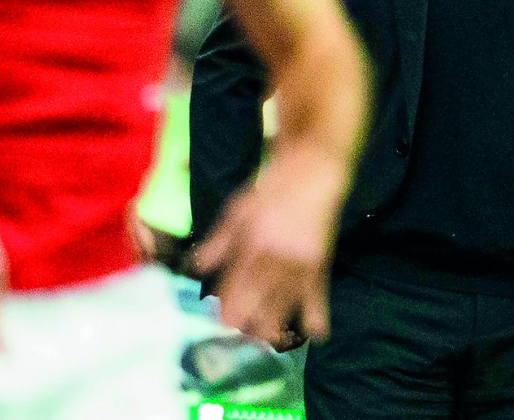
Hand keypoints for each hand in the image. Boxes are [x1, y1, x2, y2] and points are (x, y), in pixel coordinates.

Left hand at [191, 145, 344, 349]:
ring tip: (264, 337)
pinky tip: (314, 334)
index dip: (223, 312)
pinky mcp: (319, 268)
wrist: (311, 175)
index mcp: (249, 247)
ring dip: (272, 329)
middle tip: (237, 333)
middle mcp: (273, 263)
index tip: (216, 321)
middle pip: (255, 310)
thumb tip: (194, 268)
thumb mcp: (236, 211)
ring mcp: (298, 268)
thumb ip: (217, 242)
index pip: (232, 291)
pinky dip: (315, 319)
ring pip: (283, 312)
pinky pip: (318, 300)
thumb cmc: (270, 190)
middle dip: (244, 328)